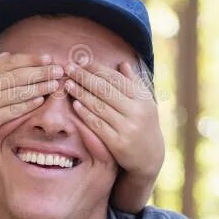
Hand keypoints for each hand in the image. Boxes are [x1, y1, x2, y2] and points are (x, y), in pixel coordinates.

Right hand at [0, 52, 63, 153]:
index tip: (49, 58)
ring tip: (55, 84)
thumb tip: (11, 55)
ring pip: (17, 92)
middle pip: (17, 76)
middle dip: (41, 72)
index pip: (10, 62)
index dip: (31, 59)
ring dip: (39, 87)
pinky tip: (41, 100)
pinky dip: (28, 104)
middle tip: (59, 70)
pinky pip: (12, 110)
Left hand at [63, 60, 163, 181]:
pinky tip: (75, 104)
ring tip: (68, 84)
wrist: (150, 156)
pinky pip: (98, 125)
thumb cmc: (144, 123)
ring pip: (100, 106)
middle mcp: (136, 111)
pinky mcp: (118, 143)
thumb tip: (122, 63)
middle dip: (85, 77)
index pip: (116, 78)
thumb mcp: (144, 102)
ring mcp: (127, 127)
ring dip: (81, 93)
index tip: (81, 62)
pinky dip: (85, 113)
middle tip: (69, 69)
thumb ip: (134, 83)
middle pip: (105, 90)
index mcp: (142, 98)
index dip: (96, 69)